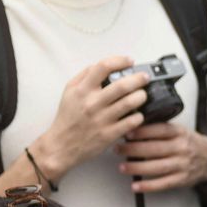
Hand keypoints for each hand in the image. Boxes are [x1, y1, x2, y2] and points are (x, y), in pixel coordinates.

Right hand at [31, 56, 148, 180]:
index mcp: (82, 90)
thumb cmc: (68, 118)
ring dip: (141, 96)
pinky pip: (131, 122)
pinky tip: (139, 114)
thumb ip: (84, 76)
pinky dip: (139, 116)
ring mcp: (102, 119)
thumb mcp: (69, 92)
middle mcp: (92, 103)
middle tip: (145, 77)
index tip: (129, 61)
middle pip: (121, 85)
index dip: (120, 61)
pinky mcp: (109, 134)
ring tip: (143, 95)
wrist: (61, 145)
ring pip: (129, 102)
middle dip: (138, 78)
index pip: (103, 67)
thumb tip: (101, 66)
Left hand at [115, 123, 206, 192]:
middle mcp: (182, 148)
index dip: (141, 132)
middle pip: (154, 149)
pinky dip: (148, 186)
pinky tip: (136, 186)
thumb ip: (161, 129)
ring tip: (122, 167)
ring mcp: (182, 165)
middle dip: (133, 149)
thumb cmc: (190, 144)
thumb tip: (134, 126)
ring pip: (156, 167)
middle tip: (118, 149)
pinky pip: (163, 184)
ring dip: (137, 168)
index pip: (158, 130)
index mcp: (180, 133)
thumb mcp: (179, 131)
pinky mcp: (182, 179)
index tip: (126, 133)